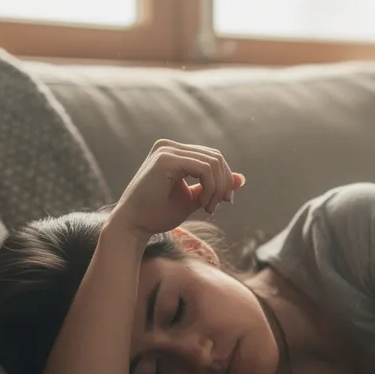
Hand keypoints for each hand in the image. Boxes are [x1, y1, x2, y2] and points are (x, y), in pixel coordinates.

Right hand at [108, 140, 245, 239]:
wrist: (133, 226)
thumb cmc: (158, 214)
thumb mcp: (194, 199)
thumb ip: (215, 187)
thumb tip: (241, 178)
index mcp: (174, 152)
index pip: (212, 157)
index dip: (225, 179)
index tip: (224, 202)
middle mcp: (169, 146)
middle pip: (215, 157)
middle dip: (224, 184)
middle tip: (217, 206)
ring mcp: (166, 150)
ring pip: (212, 162)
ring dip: (217, 189)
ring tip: (208, 208)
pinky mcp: (165, 160)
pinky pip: (204, 168)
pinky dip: (211, 188)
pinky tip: (203, 205)